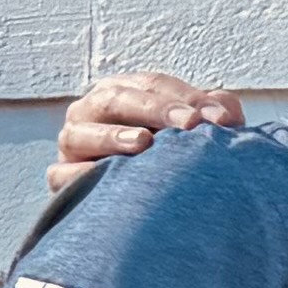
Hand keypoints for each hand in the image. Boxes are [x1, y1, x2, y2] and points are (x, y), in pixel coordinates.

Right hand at [55, 71, 242, 191]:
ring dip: (112, 137)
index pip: (153, 85)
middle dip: (156, 109)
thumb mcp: (197, 130)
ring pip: (81, 133)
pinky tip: (106, 176)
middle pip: (117, 100)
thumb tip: (226, 113)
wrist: (147, 203)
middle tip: (191, 124)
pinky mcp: (61, 176)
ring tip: (143, 142)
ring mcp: (73, 143)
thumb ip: (215, 113)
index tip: (222, 119)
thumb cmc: (175, 155)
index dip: (187, 97)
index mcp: (125, 92)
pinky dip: (81, 174)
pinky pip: (63, 174)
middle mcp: (92, 111)